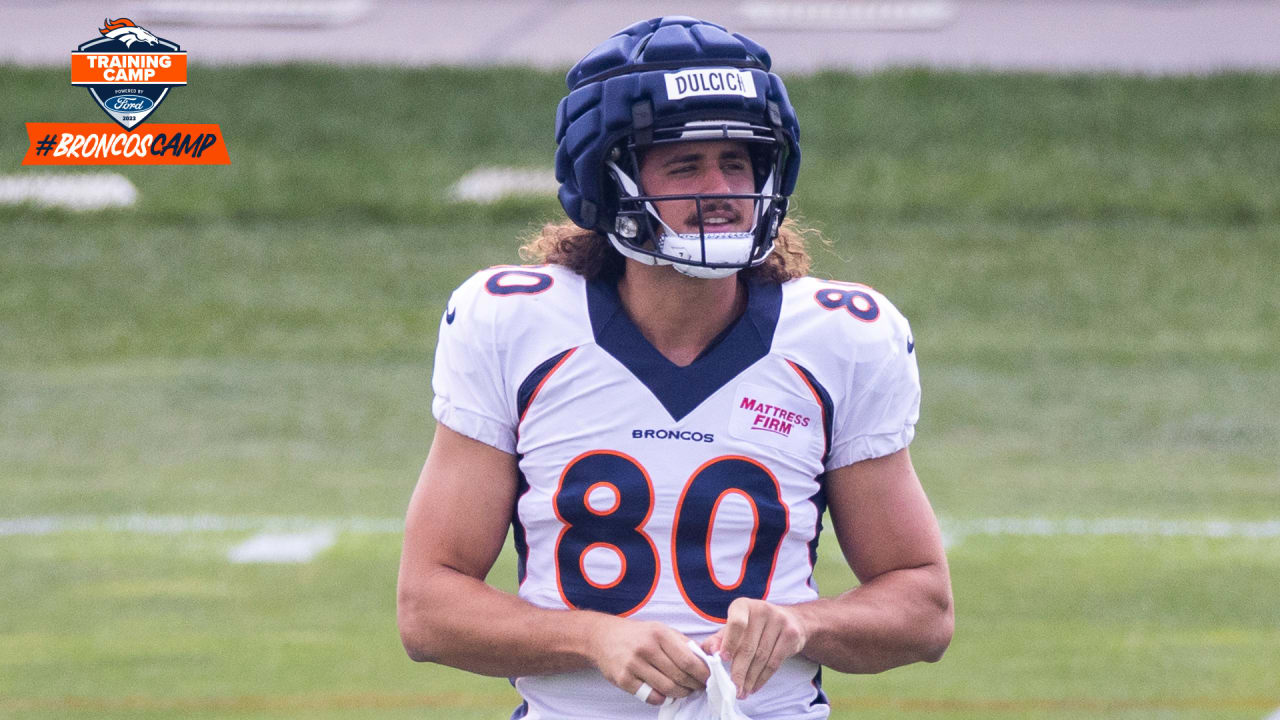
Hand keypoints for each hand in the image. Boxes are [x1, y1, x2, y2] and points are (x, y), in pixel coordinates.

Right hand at [589, 616, 710, 704]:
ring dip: (680, 694)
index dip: (702, 673)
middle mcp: (646, 648)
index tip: (709, 679)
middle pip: (679, 676)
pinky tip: (664, 694)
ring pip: (666, 688)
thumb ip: (682, 643)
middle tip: (698, 688)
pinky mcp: (623, 679)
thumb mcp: (660, 629)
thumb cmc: (638, 634)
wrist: (603, 637)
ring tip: (684, 691)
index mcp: (659, 633)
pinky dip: (661, 698)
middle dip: (693, 685)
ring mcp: (633, 664)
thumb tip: (706, 657)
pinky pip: (650, 696)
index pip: (687, 659)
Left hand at [702, 598, 806, 698]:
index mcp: (743, 606)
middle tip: (732, 689)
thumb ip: (719, 639)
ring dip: (750, 679)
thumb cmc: (754, 626)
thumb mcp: (734, 628)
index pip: (736, 623)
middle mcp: (762, 609)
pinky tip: (755, 687)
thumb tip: (709, 652)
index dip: (729, 642)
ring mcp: (779, 621)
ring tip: (742, 692)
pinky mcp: (791, 634)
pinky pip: (775, 662)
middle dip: (739, 671)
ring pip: (762, 657)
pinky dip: (763, 678)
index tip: (723, 659)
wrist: (791, 619)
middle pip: (748, 646)